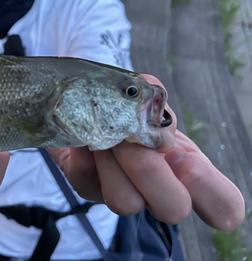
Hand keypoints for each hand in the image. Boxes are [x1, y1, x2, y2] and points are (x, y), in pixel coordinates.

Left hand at [48, 75, 244, 230]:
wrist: (87, 106)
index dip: (212, 194)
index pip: (223, 206)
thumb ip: (154, 98)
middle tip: (133, 142)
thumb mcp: (149, 100)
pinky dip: (84, 151)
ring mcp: (121, 194)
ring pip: (125, 203)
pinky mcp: (87, 188)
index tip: (185, 160)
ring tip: (105, 134)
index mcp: (187, 171)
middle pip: (173, 209)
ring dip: (113, 160)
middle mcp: (157, 192)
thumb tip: (148, 114)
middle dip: (150, 171)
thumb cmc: (129, 107)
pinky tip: (84, 136)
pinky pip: (85, 180)